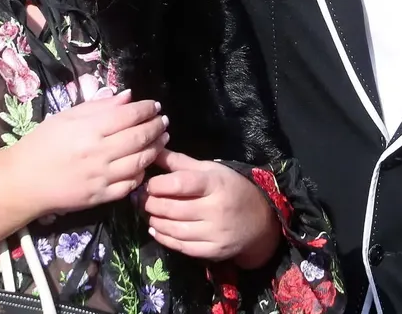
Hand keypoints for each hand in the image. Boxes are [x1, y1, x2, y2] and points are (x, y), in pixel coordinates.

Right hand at [10, 90, 167, 216]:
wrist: (23, 182)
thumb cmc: (41, 143)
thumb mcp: (66, 117)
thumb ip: (99, 106)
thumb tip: (128, 97)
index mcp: (89, 129)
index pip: (129, 115)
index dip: (147, 109)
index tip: (155, 106)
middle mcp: (99, 152)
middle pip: (140, 137)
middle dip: (156, 127)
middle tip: (164, 121)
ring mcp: (101, 177)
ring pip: (140, 162)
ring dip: (155, 149)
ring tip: (161, 140)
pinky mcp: (101, 197)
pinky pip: (130, 185)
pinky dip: (141, 174)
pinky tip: (144, 165)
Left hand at [142, 151, 279, 266]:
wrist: (261, 221)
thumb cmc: (231, 188)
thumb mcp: (210, 170)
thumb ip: (179, 162)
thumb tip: (152, 150)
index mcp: (216, 184)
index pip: (182, 183)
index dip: (159, 184)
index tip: (148, 184)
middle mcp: (216, 209)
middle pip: (174, 208)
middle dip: (151, 203)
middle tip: (141, 199)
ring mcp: (215, 233)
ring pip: (175, 229)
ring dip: (155, 220)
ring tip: (147, 212)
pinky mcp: (213, 251)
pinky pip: (182, 247)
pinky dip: (164, 238)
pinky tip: (156, 229)